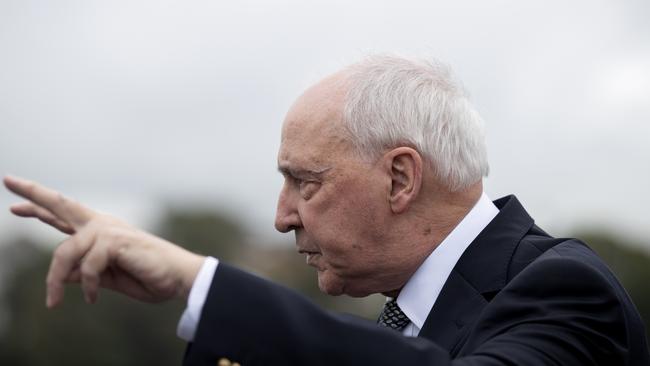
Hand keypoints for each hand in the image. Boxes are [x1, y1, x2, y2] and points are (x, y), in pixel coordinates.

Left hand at [3, 175, 204, 307]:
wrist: (178, 277)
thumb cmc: (148, 276)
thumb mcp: (107, 279)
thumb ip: (85, 273)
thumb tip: (63, 274)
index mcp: (100, 232)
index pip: (64, 216)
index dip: (39, 209)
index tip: (16, 204)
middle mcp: (102, 225)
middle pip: (61, 205)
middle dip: (34, 193)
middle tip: (8, 179)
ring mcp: (108, 230)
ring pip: (65, 251)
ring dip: (54, 279)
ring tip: (52, 302)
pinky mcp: (115, 240)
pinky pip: (87, 265)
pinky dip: (87, 285)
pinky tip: (92, 297)